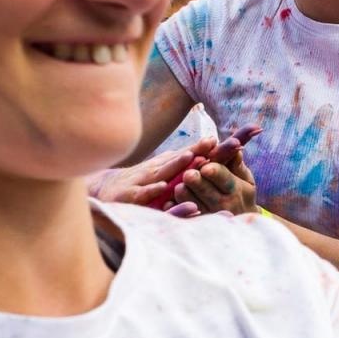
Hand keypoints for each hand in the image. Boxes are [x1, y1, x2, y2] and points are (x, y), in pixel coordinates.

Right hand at [88, 142, 210, 207]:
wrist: (103, 189)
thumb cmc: (138, 181)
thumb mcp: (161, 171)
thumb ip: (180, 165)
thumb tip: (208, 154)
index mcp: (166, 165)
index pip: (190, 155)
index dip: (209, 148)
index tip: (235, 141)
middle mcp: (156, 169)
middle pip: (181, 159)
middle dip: (200, 151)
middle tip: (221, 145)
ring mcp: (143, 181)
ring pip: (162, 172)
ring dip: (176, 164)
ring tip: (191, 157)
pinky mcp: (130, 196)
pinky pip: (142, 193)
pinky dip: (152, 190)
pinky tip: (162, 186)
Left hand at [177, 129, 259, 214]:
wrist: (239, 222)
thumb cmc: (240, 193)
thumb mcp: (245, 179)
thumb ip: (237, 163)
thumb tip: (235, 146)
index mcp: (234, 188)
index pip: (224, 178)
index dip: (215, 172)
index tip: (207, 166)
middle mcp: (222, 203)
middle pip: (206, 190)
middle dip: (197, 181)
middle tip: (188, 174)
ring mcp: (208, 213)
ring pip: (192, 202)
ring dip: (184, 193)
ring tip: (178, 186)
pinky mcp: (196, 222)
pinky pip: (183, 215)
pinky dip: (175, 208)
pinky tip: (168, 202)